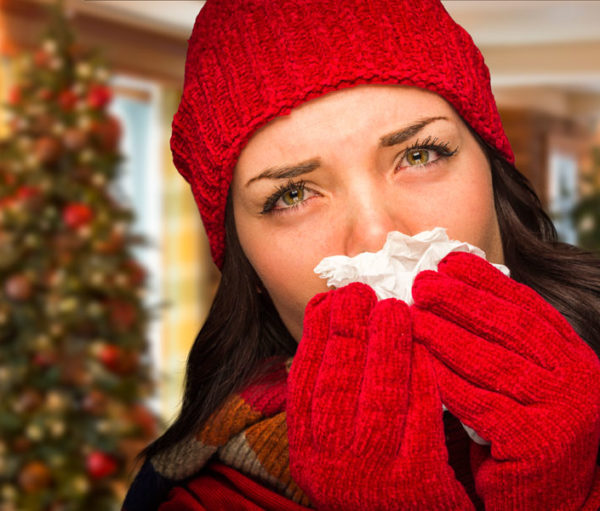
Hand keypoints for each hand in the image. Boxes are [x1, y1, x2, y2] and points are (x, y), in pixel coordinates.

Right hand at [286, 283, 473, 510]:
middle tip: (361, 291)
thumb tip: (330, 326)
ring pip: (379, 394)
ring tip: (393, 308)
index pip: (304, 381)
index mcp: (306, 451)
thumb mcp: (333, 446)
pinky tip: (424, 347)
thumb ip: (329, 398)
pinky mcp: (416, 480)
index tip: (329, 299)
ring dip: (386, 344)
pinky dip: (422, 375)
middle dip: (349, 329)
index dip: (316, 335)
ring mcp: (373, 474)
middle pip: (338, 382)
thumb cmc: (368, 477)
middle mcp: (331, 464)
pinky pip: (420, 415)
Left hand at [412, 252, 599, 509]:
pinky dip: (448, 380)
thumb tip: (454, 296)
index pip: (528, 307)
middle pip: (511, 327)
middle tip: (423, 282)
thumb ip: (506, 348)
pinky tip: (421, 361)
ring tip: (412, 314)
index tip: (451, 260)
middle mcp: (577, 378)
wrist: (555, 502)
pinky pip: (481, 404)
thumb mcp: (527, 384)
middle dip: (463, 300)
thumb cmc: (527, 437)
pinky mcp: (539, 443)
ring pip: (494, 361)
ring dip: (447, 335)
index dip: (488, 281)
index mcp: (574, 357)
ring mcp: (564, 410)